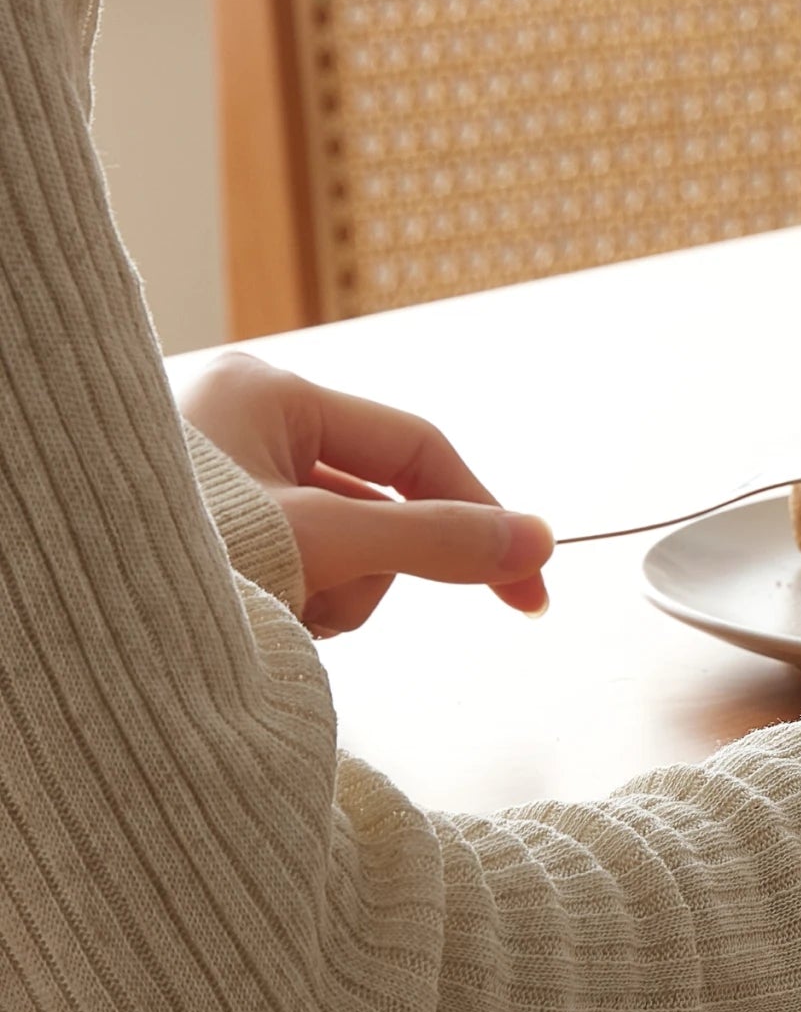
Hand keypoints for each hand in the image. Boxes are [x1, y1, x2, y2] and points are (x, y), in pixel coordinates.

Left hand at [178, 353, 552, 635]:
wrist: (57, 615)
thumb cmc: (164, 554)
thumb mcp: (324, 543)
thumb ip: (438, 540)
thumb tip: (532, 542)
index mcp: (269, 392)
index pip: (416, 452)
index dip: (483, 520)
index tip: (527, 588)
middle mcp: (243, 426)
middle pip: (378, 510)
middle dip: (365, 572)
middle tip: (316, 600)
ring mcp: (223, 485)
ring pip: (340, 551)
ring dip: (326, 596)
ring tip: (265, 611)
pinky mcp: (210, 538)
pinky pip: (295, 572)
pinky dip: (289, 606)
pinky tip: (247, 619)